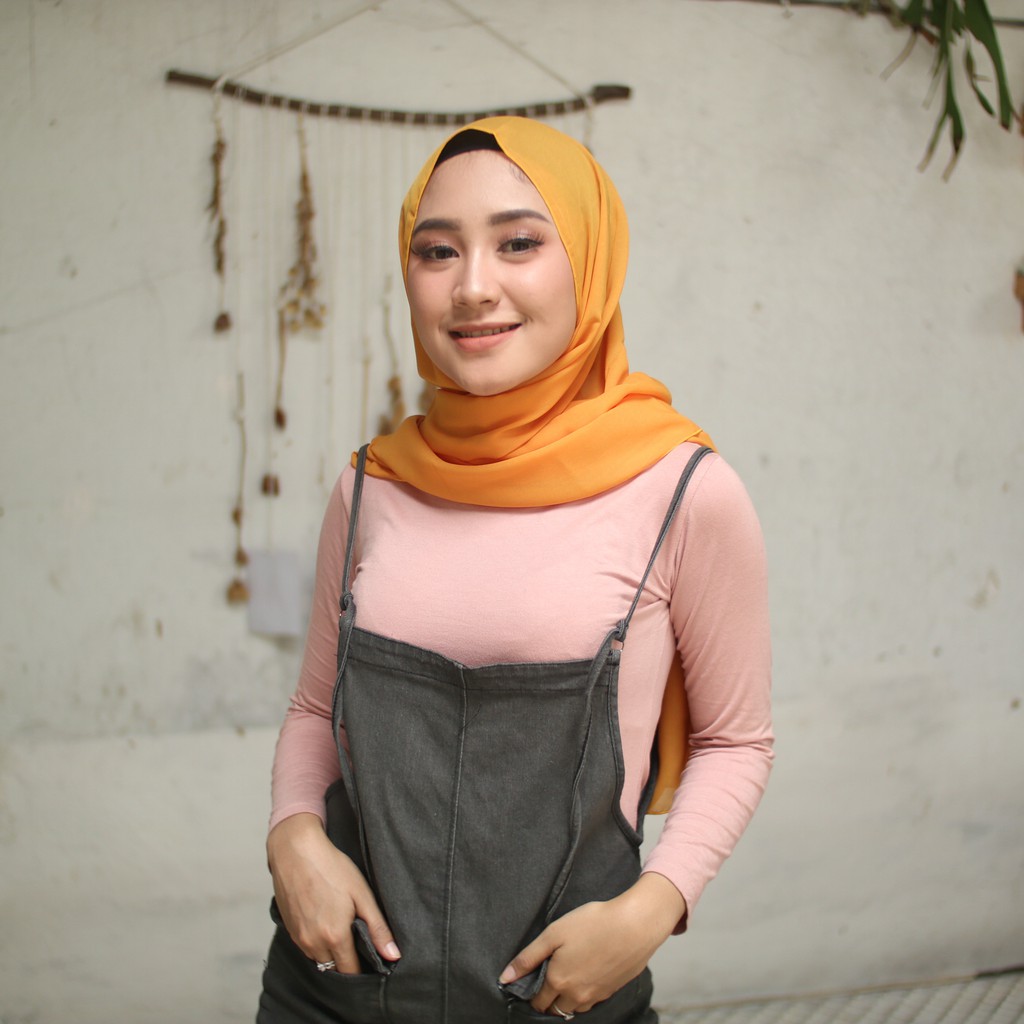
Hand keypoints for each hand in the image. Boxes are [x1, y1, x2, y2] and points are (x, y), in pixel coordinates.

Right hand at [267, 812, 400, 973]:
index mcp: (334, 937)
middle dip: (346, 962)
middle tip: (359, 943)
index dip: (362, 970)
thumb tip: (393, 955)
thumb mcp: (362, 894)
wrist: (296, 850)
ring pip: (318, 959)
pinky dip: (317, 942)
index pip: (350, 972)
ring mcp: (298, 937)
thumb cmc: (331, 867)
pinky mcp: (288, 929)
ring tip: (342, 930)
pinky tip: (325, 922)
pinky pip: (306, 947)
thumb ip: (378, 928)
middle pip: (333, 968)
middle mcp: (313, 943)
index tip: (371, 960)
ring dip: (330, 953)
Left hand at [499, 873, 684, 1015]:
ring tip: (565, 977)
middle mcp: (576, 995)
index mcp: (558, 981)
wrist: (634, 925)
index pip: (537, 1002)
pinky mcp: (611, 991)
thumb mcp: (554, 933)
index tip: (530, 981)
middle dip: (547, 1000)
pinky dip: (583, 995)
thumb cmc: (593, 923)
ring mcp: (596, 995)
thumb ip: (528, 957)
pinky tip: (586, 974)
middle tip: (546, 979)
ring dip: (566, 1000)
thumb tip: (505, 978)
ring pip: (573, 1008)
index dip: (530, 994)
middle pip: (555, 1010)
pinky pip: (591, 1001)